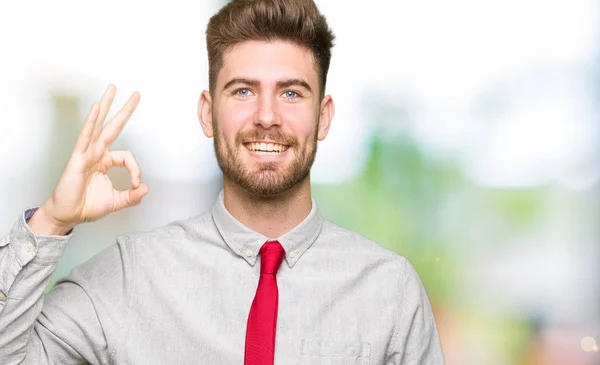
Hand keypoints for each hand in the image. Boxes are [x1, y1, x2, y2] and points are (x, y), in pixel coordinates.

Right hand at [30, 84, 148, 234]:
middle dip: (124, 110)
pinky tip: (96, 107)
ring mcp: (86, 153)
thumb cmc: (87, 206)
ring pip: (98, 124)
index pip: (127, 157)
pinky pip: (85, 136)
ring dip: (106, 105)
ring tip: (112, 88)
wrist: (68, 216)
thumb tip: (146, 188)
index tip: (136, 184)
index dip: (136, 170)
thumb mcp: (116, 201)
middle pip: (113, 126)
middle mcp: (96, 153)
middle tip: (136, 94)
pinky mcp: (77, 158)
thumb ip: (132, 196)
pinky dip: (91, 121)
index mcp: (105, 161)